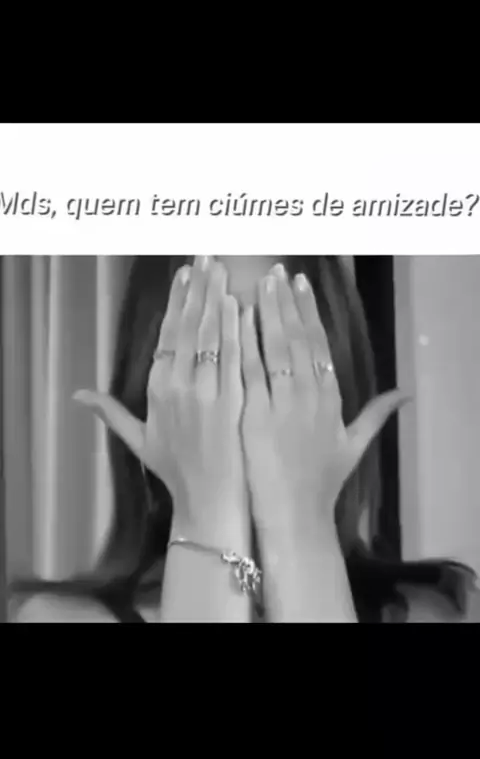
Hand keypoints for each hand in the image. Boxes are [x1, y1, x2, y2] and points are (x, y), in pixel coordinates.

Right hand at [74, 256, 248, 546]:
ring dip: (218, 301)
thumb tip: (78, 396)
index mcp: (158, 390)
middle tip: (206, 258)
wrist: (210, 500)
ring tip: (223, 270)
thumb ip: (111, 413)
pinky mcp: (235, 402)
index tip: (184, 275)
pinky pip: (236, 359)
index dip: (177, 303)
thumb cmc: (177, 470)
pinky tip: (241, 306)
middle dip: (198, 290)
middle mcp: (181, 386)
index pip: (168, 336)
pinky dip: (239, 331)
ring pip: (213, 337)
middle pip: (190, 328)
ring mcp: (209, 393)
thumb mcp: (139, 441)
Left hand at [240, 264, 406, 546]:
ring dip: (267, 312)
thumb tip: (406, 394)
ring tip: (257, 282)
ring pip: (275, 347)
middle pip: (298, 338)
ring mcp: (282, 404)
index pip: (319, 344)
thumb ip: (376, 415)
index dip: (308, 312)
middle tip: (276, 271)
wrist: (294, 517)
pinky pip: (249, 371)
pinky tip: (236, 317)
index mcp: (330, 398)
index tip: (299, 285)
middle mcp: (309, 396)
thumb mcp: (353, 445)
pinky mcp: (256, 415)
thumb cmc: (320, 483)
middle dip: (286, 302)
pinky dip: (243, 341)